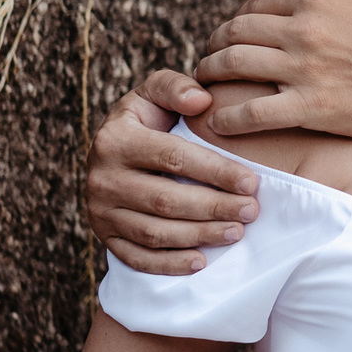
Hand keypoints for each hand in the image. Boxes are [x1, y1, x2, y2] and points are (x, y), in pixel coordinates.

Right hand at [86, 71, 260, 273]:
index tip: (251, 181)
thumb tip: (201, 100)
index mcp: (115, 139)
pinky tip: (202, 261)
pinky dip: (170, 264)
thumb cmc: (147, 118)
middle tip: (251, 211)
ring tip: (236, 232)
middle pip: (165, 199)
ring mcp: (100, 211)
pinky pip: (137, 258)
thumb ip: (176, 88)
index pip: (172, 157)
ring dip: (198, 236)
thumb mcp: (155, 92)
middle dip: (213, 207)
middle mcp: (102, 177)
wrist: (112, 150)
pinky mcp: (104, 236)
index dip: (215, 171)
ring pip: (153, 232)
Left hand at [197, 0, 351, 139]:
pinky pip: (251, 112)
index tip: (237, 32)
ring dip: (211, 73)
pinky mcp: (309, 109)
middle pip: (237, 30)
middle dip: (216, 42)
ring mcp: (304, 69)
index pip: (257, 0)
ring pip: (233, 65)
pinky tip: (219, 124)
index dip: (240, 15)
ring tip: (205, 84)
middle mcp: (304, 28)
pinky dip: (228, 118)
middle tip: (211, 56)